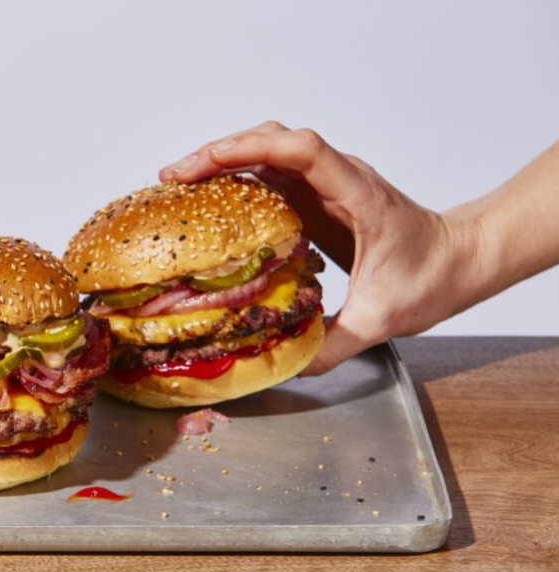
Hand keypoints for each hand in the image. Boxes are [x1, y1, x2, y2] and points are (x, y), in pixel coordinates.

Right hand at [159, 121, 481, 374]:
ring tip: (180, 184)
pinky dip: (235, 179)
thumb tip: (287, 365)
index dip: (254, 148)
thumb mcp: (384, 318)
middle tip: (175, 178)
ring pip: (267, 151)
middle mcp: (339, 178)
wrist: (461, 260)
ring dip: (222, 161)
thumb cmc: (433, 277)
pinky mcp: (317, 197)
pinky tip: (209, 201)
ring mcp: (326, 184)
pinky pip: (270, 175)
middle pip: (272, 140)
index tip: (211, 160)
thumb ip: (336, 344)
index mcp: (358, 194)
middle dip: (219, 152)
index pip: (303, 151)